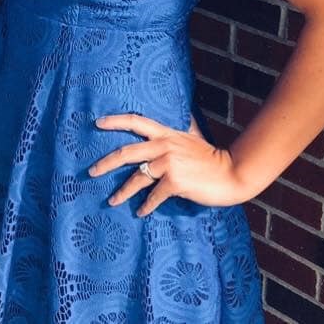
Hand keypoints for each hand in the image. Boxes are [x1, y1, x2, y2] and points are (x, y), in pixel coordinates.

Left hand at [88, 114, 249, 215]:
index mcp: (165, 133)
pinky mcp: (175, 182)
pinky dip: (146, 206)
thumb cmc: (211, 156)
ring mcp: (169, 163)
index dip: (115, 121)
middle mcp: (164, 145)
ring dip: (122, 192)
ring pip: (137, 178)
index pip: (135, 121)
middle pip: (126, 152)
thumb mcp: (194, 135)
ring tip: (112, 201)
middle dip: (106, 163)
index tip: (97, 123)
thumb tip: (186, 112)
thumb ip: (185, 125)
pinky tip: (140, 212)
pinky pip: (153, 196)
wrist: (232, 173)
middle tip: (91, 171)